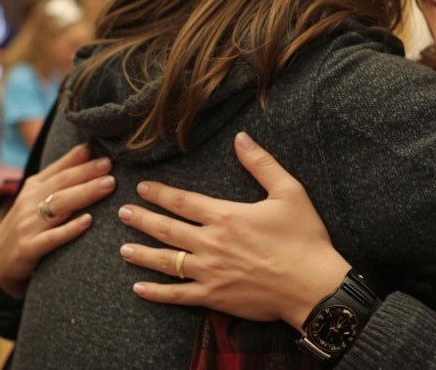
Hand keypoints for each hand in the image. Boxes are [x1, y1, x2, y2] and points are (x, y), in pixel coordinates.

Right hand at [0, 144, 115, 296]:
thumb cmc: (26, 224)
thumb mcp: (37, 196)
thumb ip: (59, 174)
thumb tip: (87, 149)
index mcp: (33, 187)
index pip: (59, 170)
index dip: (81, 161)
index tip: (105, 154)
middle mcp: (29, 203)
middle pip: (61, 184)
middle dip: (87, 173)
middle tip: (111, 165)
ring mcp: (27, 226)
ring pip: (58, 205)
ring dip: (85, 193)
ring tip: (108, 184)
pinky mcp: (28, 249)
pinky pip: (51, 238)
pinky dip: (69, 229)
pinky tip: (88, 221)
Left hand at [118, 132, 350, 327]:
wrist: (313, 285)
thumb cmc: (304, 238)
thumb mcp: (288, 192)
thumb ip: (261, 164)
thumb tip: (241, 137)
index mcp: (226, 216)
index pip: (183, 201)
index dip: (160, 194)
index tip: (142, 188)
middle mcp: (211, 243)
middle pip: (167, 229)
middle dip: (142, 219)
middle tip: (123, 213)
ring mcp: (210, 272)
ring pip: (166, 261)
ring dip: (142, 254)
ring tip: (123, 249)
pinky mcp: (214, 297)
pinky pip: (178, 295)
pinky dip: (156, 293)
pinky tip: (139, 289)